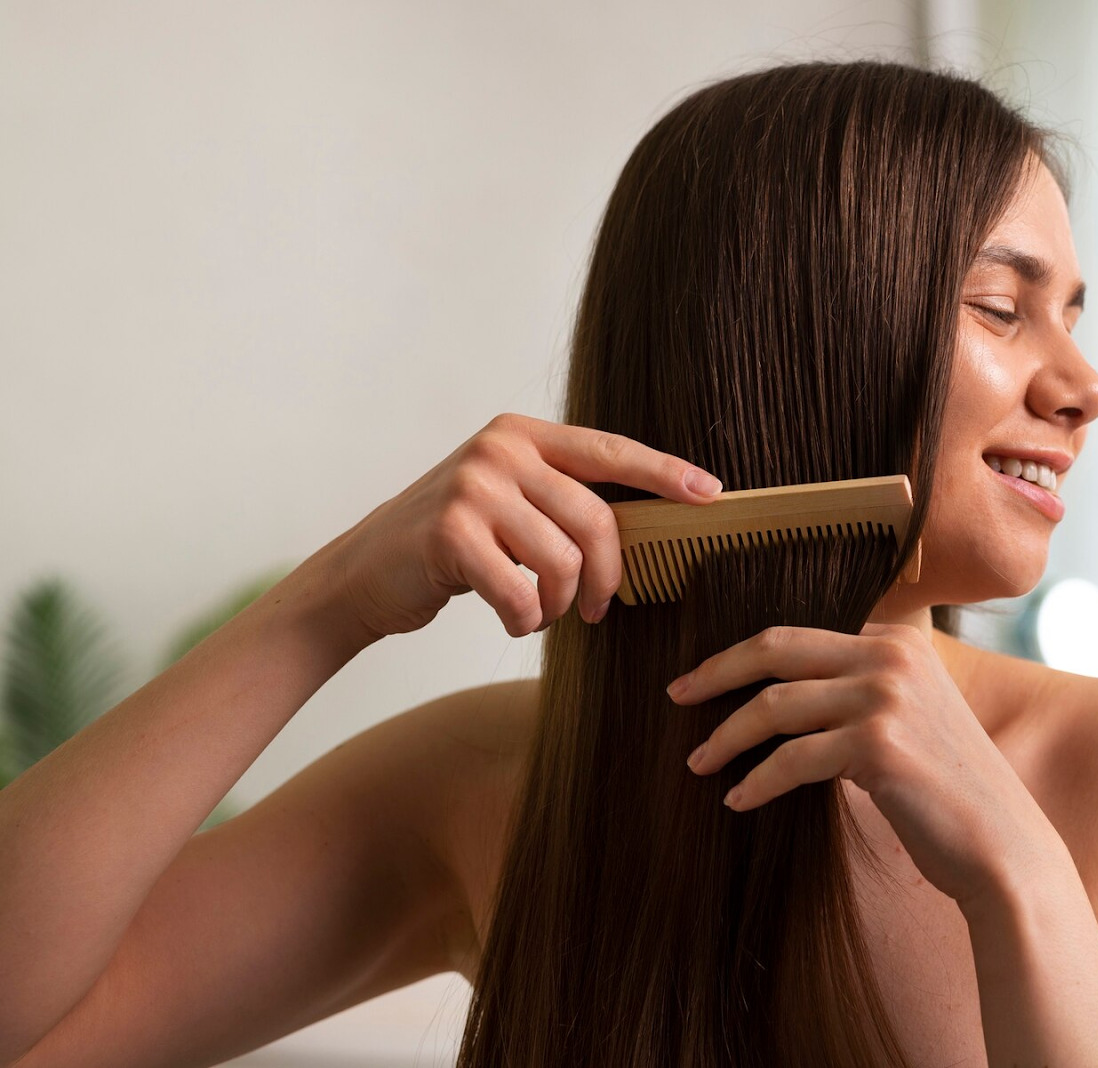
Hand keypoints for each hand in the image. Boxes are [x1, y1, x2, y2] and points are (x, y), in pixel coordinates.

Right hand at [316, 413, 722, 643]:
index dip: (664, 472)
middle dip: (608, 577)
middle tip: (597, 610)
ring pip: (562, 561)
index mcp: (523, 434)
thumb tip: (649, 524)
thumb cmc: (452, 542)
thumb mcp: (509, 500)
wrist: (367, 571)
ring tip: (542, 612)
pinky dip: (526, 620)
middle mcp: (500, 450)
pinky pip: (522, 593)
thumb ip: (563, 498)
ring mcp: (472, 487)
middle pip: (595, 519)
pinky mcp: (449, 533)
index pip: (610, 450)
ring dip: (561, 605)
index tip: (711, 493)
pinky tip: (511, 618)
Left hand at [669, 621, 1062, 909]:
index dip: (741, 655)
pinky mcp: (877, 746)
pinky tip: (738, 799)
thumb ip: (860, 690)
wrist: (1000, 846)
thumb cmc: (946, 790)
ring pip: (774, 707)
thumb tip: (781, 691)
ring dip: (726, 737)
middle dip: (716, 672)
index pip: (797, 636)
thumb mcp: (910, 716)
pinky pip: (791, 759)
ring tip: (699, 762)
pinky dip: (756, 781)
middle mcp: (890, 657)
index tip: (704, 677)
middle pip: (775, 649)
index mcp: (896, 641)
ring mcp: (885, 698)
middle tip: (675, 696)